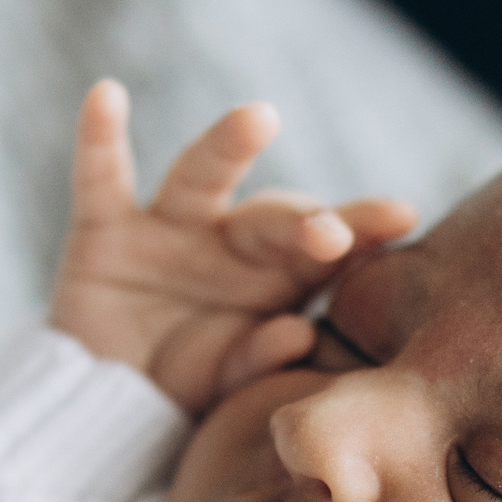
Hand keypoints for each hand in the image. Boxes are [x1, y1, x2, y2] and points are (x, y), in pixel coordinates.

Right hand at [51, 81, 415, 415]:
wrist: (111, 405)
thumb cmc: (192, 387)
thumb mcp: (231, 381)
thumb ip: (261, 358)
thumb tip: (298, 333)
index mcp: (282, 276)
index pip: (328, 247)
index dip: (363, 229)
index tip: (402, 215)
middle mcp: (233, 241)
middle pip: (273, 217)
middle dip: (303, 221)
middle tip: (332, 234)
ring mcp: (170, 230)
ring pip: (202, 176)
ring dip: (229, 144)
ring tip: (260, 118)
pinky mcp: (106, 232)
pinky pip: (101, 179)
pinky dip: (100, 137)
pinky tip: (106, 96)